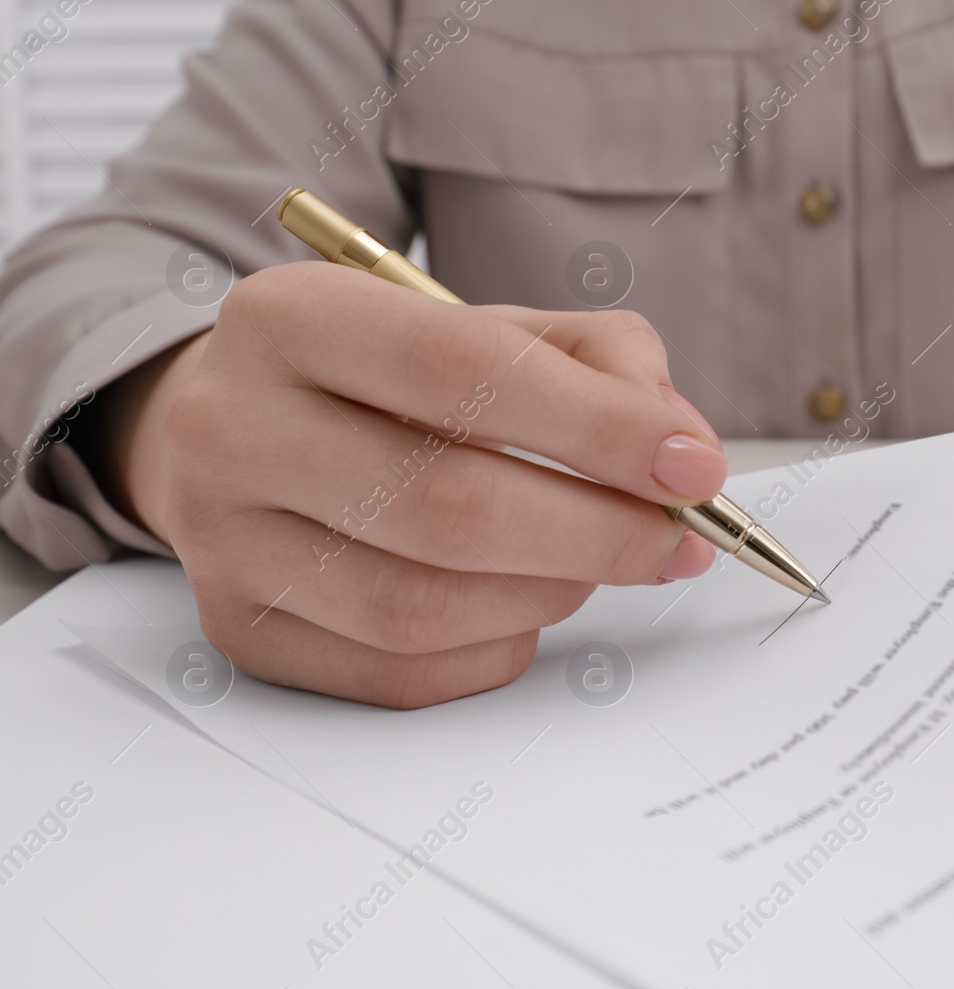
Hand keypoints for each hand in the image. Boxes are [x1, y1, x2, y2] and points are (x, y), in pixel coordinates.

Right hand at [115, 261, 724, 707]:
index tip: (696, 467)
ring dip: (550, 593)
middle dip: (597, 532)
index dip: (598, 428)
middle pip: (447, 505)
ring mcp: (221, 543)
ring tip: (597, 563)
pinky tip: (524, 606)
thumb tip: (680, 446)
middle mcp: (231, 427)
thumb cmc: (390, 379)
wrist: (245, 428)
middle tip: (679, 541)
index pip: (462, 371)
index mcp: (290, 316)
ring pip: (421, 606)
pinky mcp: (240, 631)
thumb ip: (600, 362)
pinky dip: (494, 646)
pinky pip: (399, 672)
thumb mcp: (489, 328)